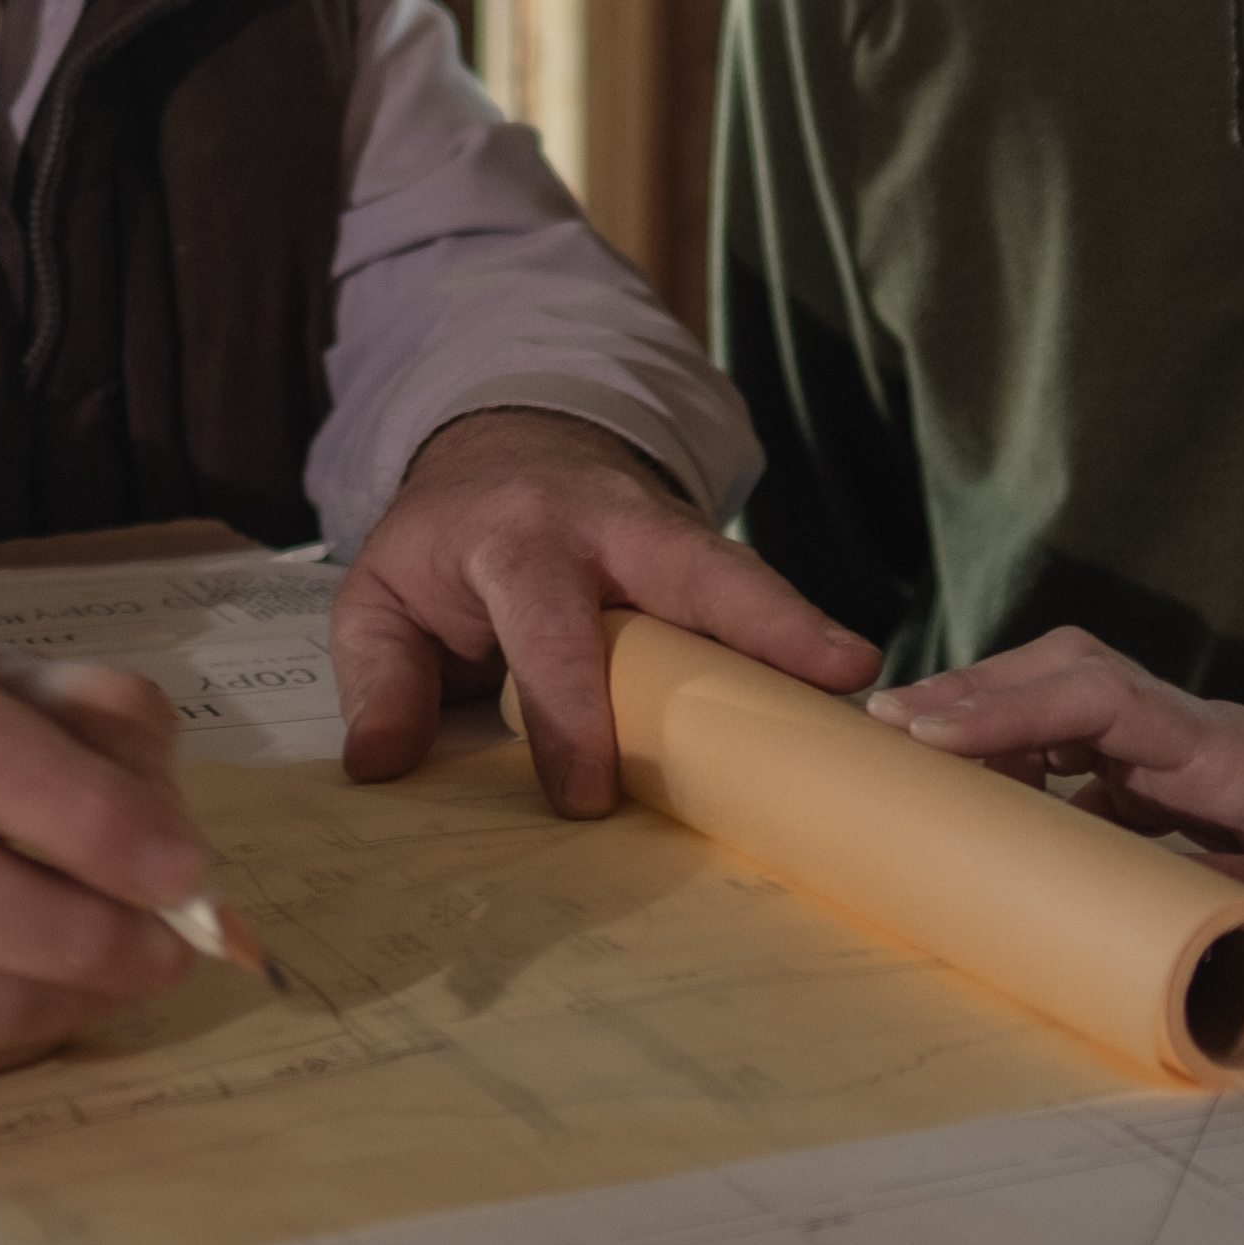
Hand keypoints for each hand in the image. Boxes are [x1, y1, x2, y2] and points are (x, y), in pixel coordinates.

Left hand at [335, 407, 874, 812]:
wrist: (508, 448)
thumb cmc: (445, 544)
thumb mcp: (379, 596)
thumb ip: (380, 677)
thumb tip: (382, 767)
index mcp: (515, 538)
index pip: (548, 625)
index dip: (567, 710)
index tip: (587, 797)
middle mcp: (609, 526)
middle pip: (694, 567)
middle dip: (760, 618)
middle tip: (832, 674)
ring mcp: (673, 534)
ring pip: (744, 578)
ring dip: (804, 629)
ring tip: (864, 684)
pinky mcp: (708, 559)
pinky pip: (759, 604)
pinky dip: (802, 647)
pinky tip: (847, 701)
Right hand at [867, 626, 1243, 971]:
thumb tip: (1145, 912)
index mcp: (1233, 748)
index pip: (1105, 700)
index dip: (1013, 711)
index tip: (929, 733)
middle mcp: (1194, 731)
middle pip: (1068, 674)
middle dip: (972, 698)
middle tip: (877, 737)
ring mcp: (1178, 750)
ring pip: (1063, 705)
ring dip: (982, 723)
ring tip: (895, 759)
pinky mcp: (1169, 781)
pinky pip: (1076, 753)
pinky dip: (1013, 762)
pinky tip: (967, 797)